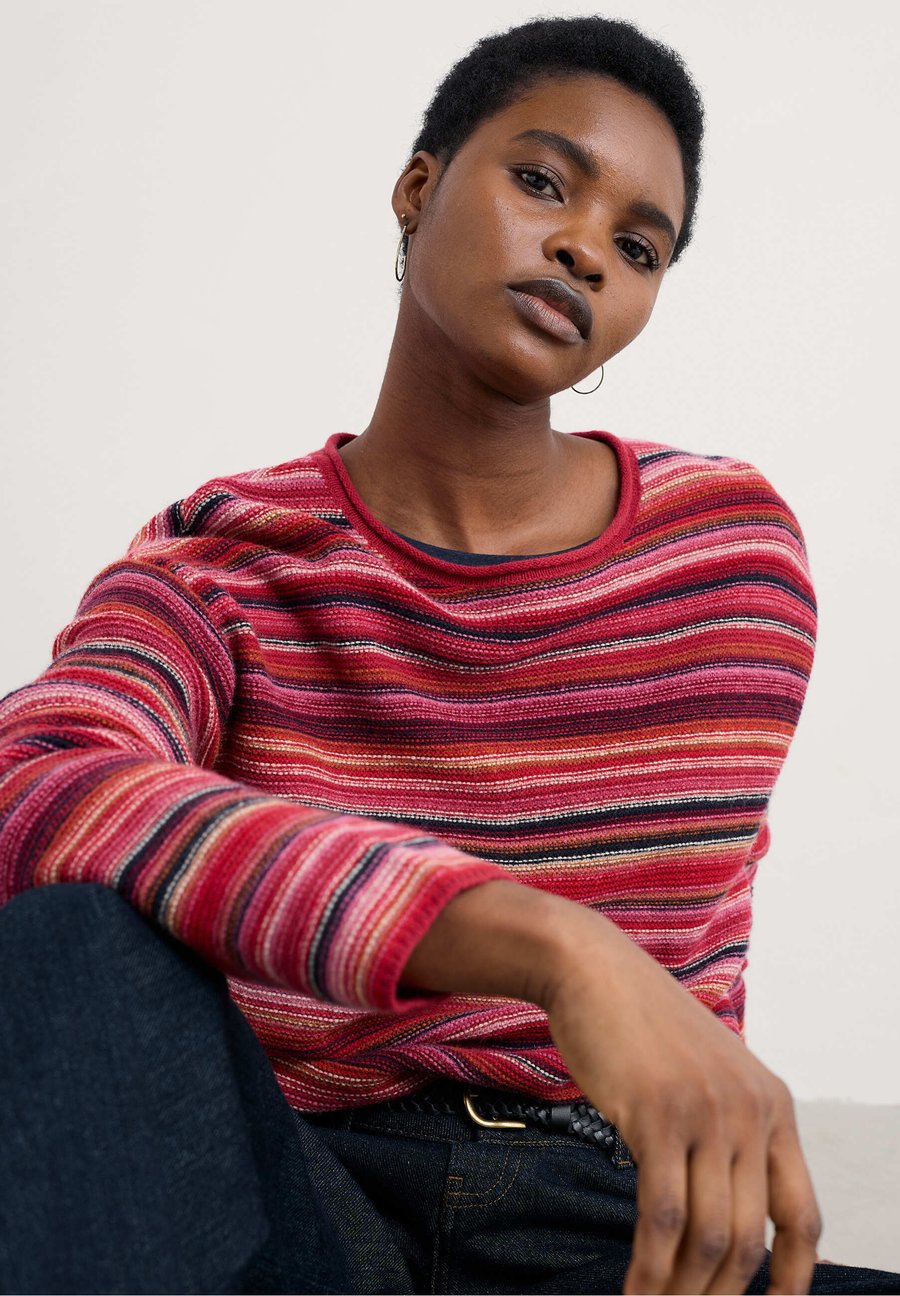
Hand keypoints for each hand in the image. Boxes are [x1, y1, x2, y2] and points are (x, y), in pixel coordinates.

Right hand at [401, 879, 821, 1294]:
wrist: (592, 969)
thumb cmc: (641, 1026)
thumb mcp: (708, 1074)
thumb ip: (729, 1131)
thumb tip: (725, 1212)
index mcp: (775, 1106)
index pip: (803, 1216)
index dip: (793, 1277)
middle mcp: (752, 1111)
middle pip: (748, 1238)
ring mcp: (707, 1112)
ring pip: (708, 1237)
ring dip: (680, 1291)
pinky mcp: (658, 1114)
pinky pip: (662, 1214)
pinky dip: (648, 1265)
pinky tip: (632, 1289)